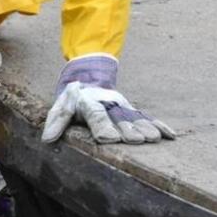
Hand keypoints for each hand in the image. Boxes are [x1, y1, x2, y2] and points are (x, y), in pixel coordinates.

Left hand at [41, 54, 174, 144]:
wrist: (87, 76)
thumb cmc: (72, 99)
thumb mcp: (59, 107)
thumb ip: (55, 122)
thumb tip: (47, 139)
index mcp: (88, 103)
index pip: (95, 115)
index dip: (102, 126)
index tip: (109, 138)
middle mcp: (108, 103)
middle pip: (119, 118)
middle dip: (128, 129)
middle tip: (137, 140)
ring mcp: (122, 106)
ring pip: (135, 117)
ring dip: (145, 128)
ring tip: (154, 139)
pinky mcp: (132, 110)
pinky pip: (147, 117)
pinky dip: (160, 126)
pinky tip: (170, 136)